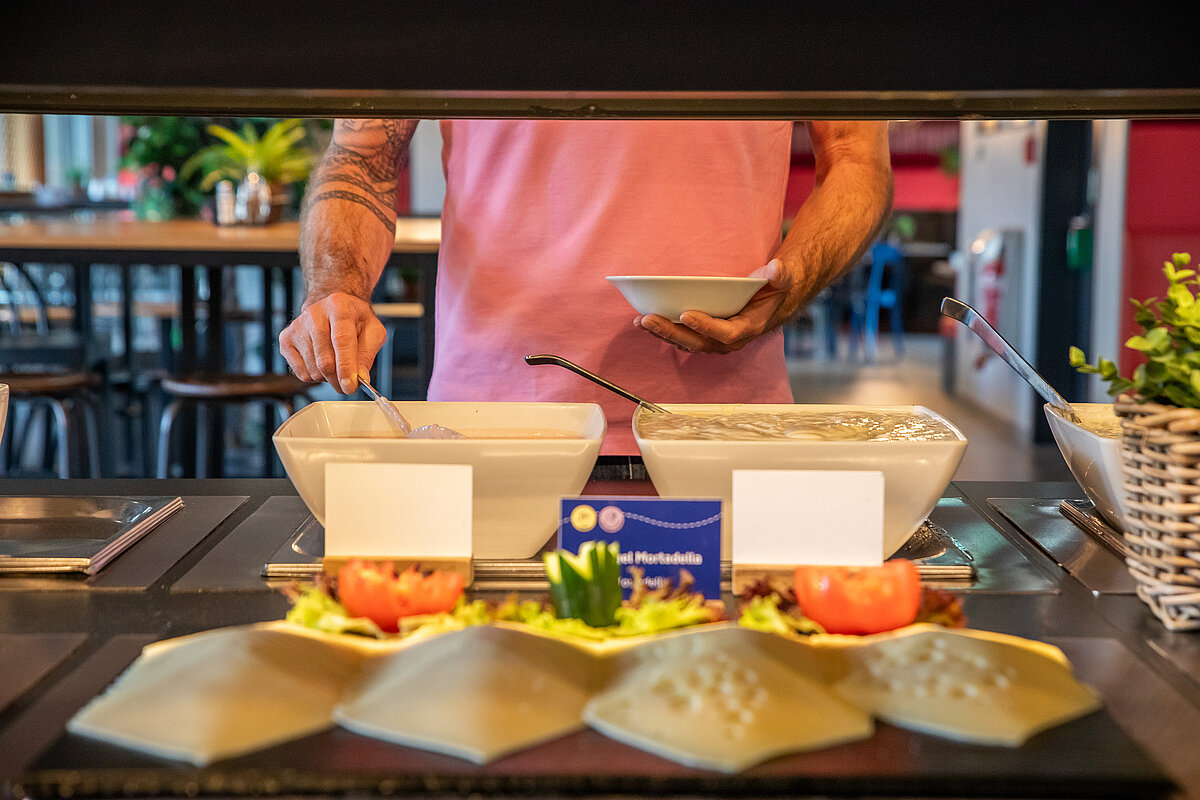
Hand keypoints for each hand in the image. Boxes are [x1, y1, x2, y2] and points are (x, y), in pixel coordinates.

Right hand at [279, 292, 386, 392]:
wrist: (333, 308)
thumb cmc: (353, 319)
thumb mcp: (373, 331)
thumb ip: (368, 354)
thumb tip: (359, 377)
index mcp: (339, 307)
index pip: (341, 340)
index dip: (346, 367)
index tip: (350, 386)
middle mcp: (314, 314)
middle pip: (324, 360)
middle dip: (338, 380)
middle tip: (348, 384)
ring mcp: (297, 327)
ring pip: (313, 370)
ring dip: (328, 378)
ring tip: (336, 364)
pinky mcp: (286, 340)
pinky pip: (302, 373)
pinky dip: (315, 377)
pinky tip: (322, 363)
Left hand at [633, 259, 790, 353]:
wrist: (771, 303)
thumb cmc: (774, 291)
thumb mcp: (782, 281)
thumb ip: (780, 276)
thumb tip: (777, 268)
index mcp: (747, 328)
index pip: (724, 333)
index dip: (705, 326)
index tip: (685, 313)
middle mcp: (728, 340)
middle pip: (696, 342)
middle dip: (671, 332)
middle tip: (649, 319)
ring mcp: (713, 340)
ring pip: (685, 342)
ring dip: (662, 334)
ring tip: (641, 321)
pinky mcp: (703, 336)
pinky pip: (680, 338)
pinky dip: (662, 332)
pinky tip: (644, 322)